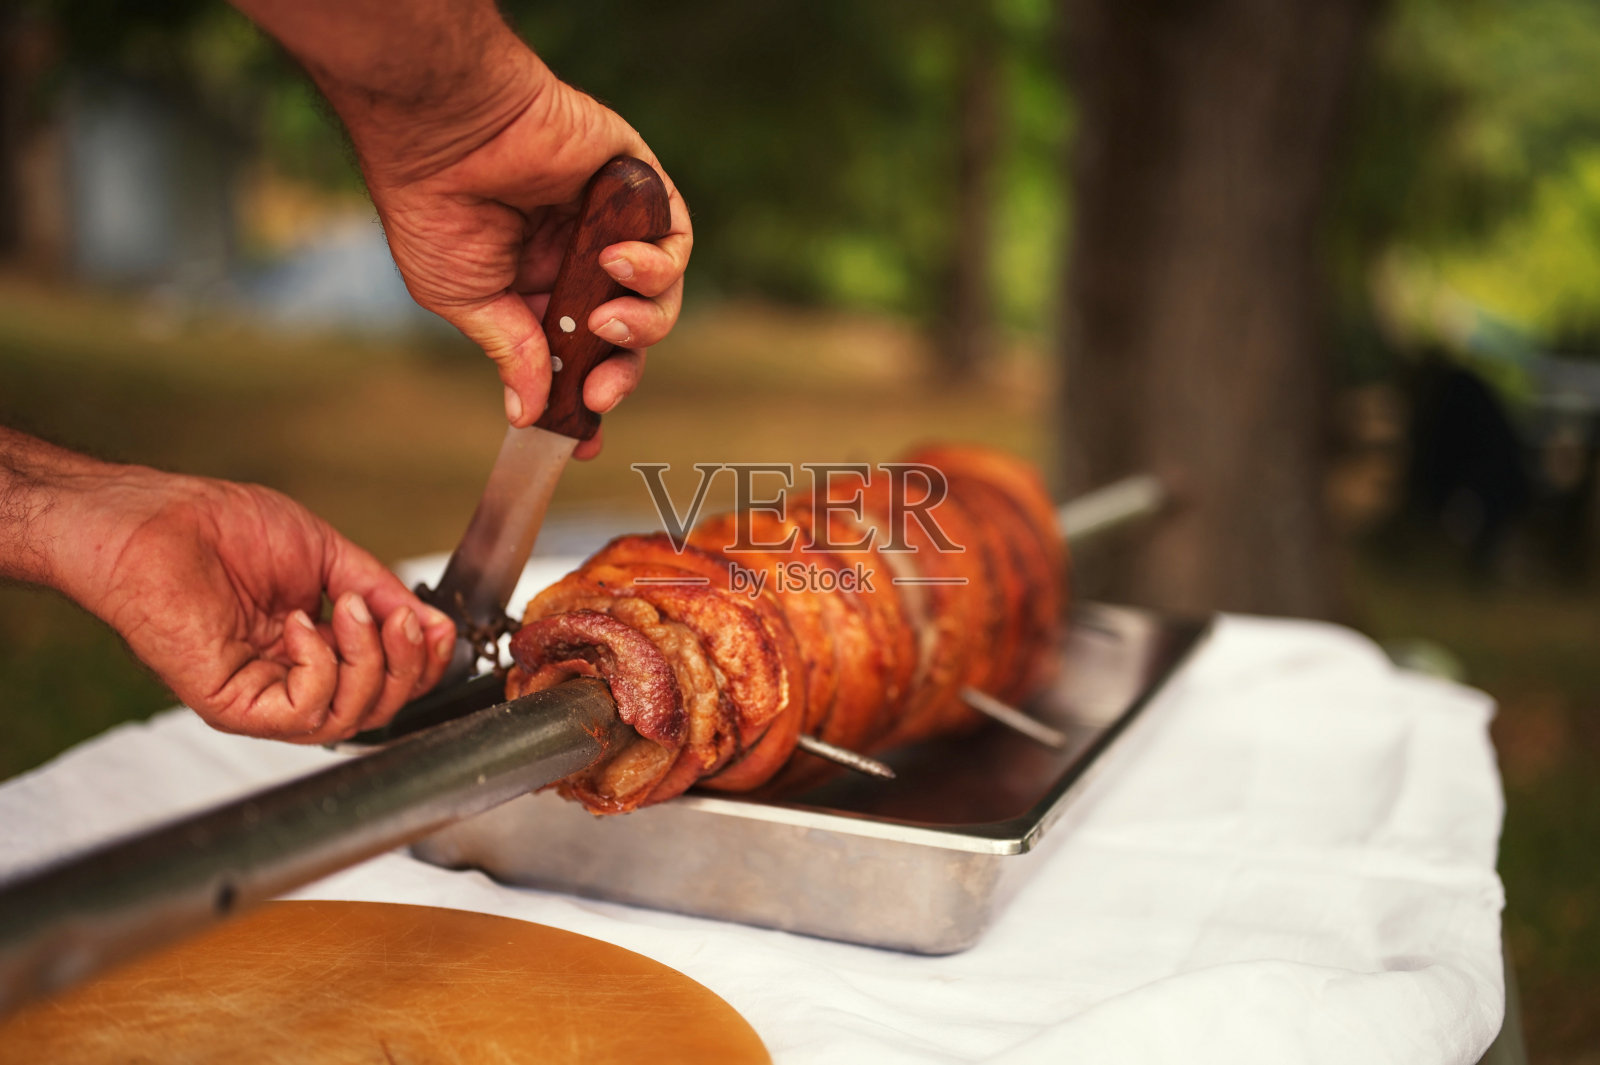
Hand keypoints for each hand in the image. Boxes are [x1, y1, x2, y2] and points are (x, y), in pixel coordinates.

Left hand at [55, 467, 457, 742]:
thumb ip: (382, 595)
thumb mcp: (330, 556)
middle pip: (380, 710)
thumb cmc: (223, 529)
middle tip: (398, 618)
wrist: (160, 522)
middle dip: (407, 664)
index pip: (388, 684)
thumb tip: (435, 626)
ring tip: (346, 608)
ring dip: (368, 661)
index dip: (423, 662)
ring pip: (350, 719)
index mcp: (313, 652)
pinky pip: (306, 712)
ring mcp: (263, 698)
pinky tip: (299, 623)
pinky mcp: (235, 706)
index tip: (438, 626)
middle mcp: (290, 682)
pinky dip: (320, 665)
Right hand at [330, 45, 693, 456]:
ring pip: (659, 295)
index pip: (582, 355)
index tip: (587, 441)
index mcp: (537, 288)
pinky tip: (617, 263)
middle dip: (620, 373)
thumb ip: (511, 352)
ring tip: (605, 322)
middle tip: (600, 393)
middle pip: (628, 335)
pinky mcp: (639, 186)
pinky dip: (657, 265)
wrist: (444, 132)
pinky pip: (675, 240)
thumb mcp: (466, 301)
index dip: (589, 398)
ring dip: (642, 324)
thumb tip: (529, 413)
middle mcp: (579, 259)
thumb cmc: (436, 208)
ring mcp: (612, 224)